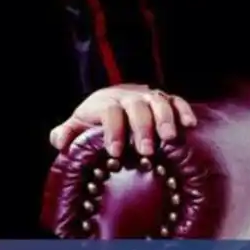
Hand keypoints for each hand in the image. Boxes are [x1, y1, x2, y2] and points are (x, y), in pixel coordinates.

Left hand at [49, 84, 196, 157]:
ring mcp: (147, 97)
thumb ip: (67, 133)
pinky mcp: (164, 100)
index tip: (115, 152)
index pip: (110, 112)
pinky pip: (176, 100)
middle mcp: (128, 97)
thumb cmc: (94, 119)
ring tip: (169, 138)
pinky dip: (184, 110)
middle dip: (141, 128)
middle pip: (136, 107)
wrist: (110, 99)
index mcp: (105, 102)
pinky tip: (190, 125)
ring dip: (165, 119)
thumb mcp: (77, 125)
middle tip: (146, 150)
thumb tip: (60, 142)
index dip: (113, 131)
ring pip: (158, 102)